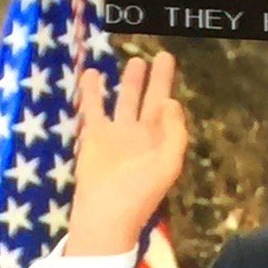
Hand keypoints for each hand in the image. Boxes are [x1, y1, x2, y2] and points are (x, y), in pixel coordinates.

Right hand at [64, 52, 186, 255]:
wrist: (107, 211)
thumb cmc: (142, 190)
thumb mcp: (169, 162)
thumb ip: (175, 131)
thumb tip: (171, 101)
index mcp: (162, 140)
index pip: (168, 107)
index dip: (169, 87)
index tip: (169, 64)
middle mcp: (141, 133)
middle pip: (150, 99)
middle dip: (156, 79)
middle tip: (162, 56)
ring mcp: (117, 133)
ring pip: (124, 100)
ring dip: (129, 82)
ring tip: (135, 61)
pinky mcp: (94, 135)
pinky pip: (94, 107)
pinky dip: (92, 91)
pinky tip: (93, 73)